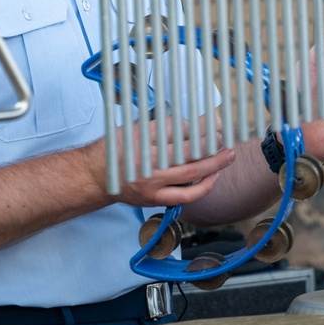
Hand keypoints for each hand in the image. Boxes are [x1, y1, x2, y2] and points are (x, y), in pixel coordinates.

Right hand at [81, 116, 235, 208]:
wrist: (97, 177)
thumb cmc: (115, 149)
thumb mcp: (133, 129)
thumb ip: (159, 127)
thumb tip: (188, 124)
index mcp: (141, 142)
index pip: (175, 132)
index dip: (196, 128)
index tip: (210, 125)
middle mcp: (148, 164)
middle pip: (188, 155)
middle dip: (210, 147)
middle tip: (225, 140)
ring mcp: (153, 185)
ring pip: (191, 176)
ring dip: (213, 167)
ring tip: (226, 157)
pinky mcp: (156, 199)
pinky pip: (185, 196)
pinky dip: (202, 188)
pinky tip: (212, 178)